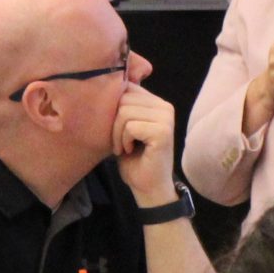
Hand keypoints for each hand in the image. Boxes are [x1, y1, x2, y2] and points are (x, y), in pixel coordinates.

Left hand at [113, 82, 179, 201]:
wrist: (148, 188)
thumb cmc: (134, 159)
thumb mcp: (124, 127)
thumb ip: (122, 106)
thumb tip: (106, 84)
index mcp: (157, 102)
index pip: (126, 87)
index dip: (114, 109)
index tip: (119, 131)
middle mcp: (165, 106)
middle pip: (123, 99)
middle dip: (114, 123)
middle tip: (120, 143)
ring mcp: (166, 118)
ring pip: (124, 112)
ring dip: (117, 134)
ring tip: (125, 147)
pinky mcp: (163, 131)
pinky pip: (130, 126)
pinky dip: (124, 141)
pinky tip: (130, 151)